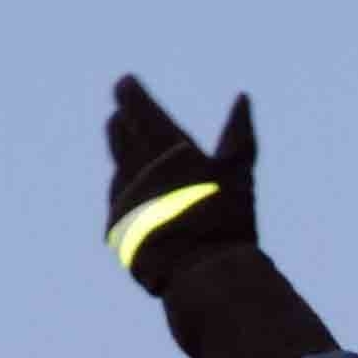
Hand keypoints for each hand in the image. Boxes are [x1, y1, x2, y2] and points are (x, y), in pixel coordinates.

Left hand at [106, 78, 256, 293]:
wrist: (202, 274)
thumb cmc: (226, 220)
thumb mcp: (238, 173)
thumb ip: (238, 134)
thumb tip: (242, 98)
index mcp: (162, 146)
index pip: (133, 104)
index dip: (129, 91)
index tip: (126, 84)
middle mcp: (134, 165)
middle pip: (118, 132)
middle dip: (123, 123)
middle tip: (124, 116)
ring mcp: (121, 196)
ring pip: (119, 166)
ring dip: (126, 158)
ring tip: (137, 158)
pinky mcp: (115, 224)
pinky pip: (120, 200)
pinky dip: (130, 194)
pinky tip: (143, 201)